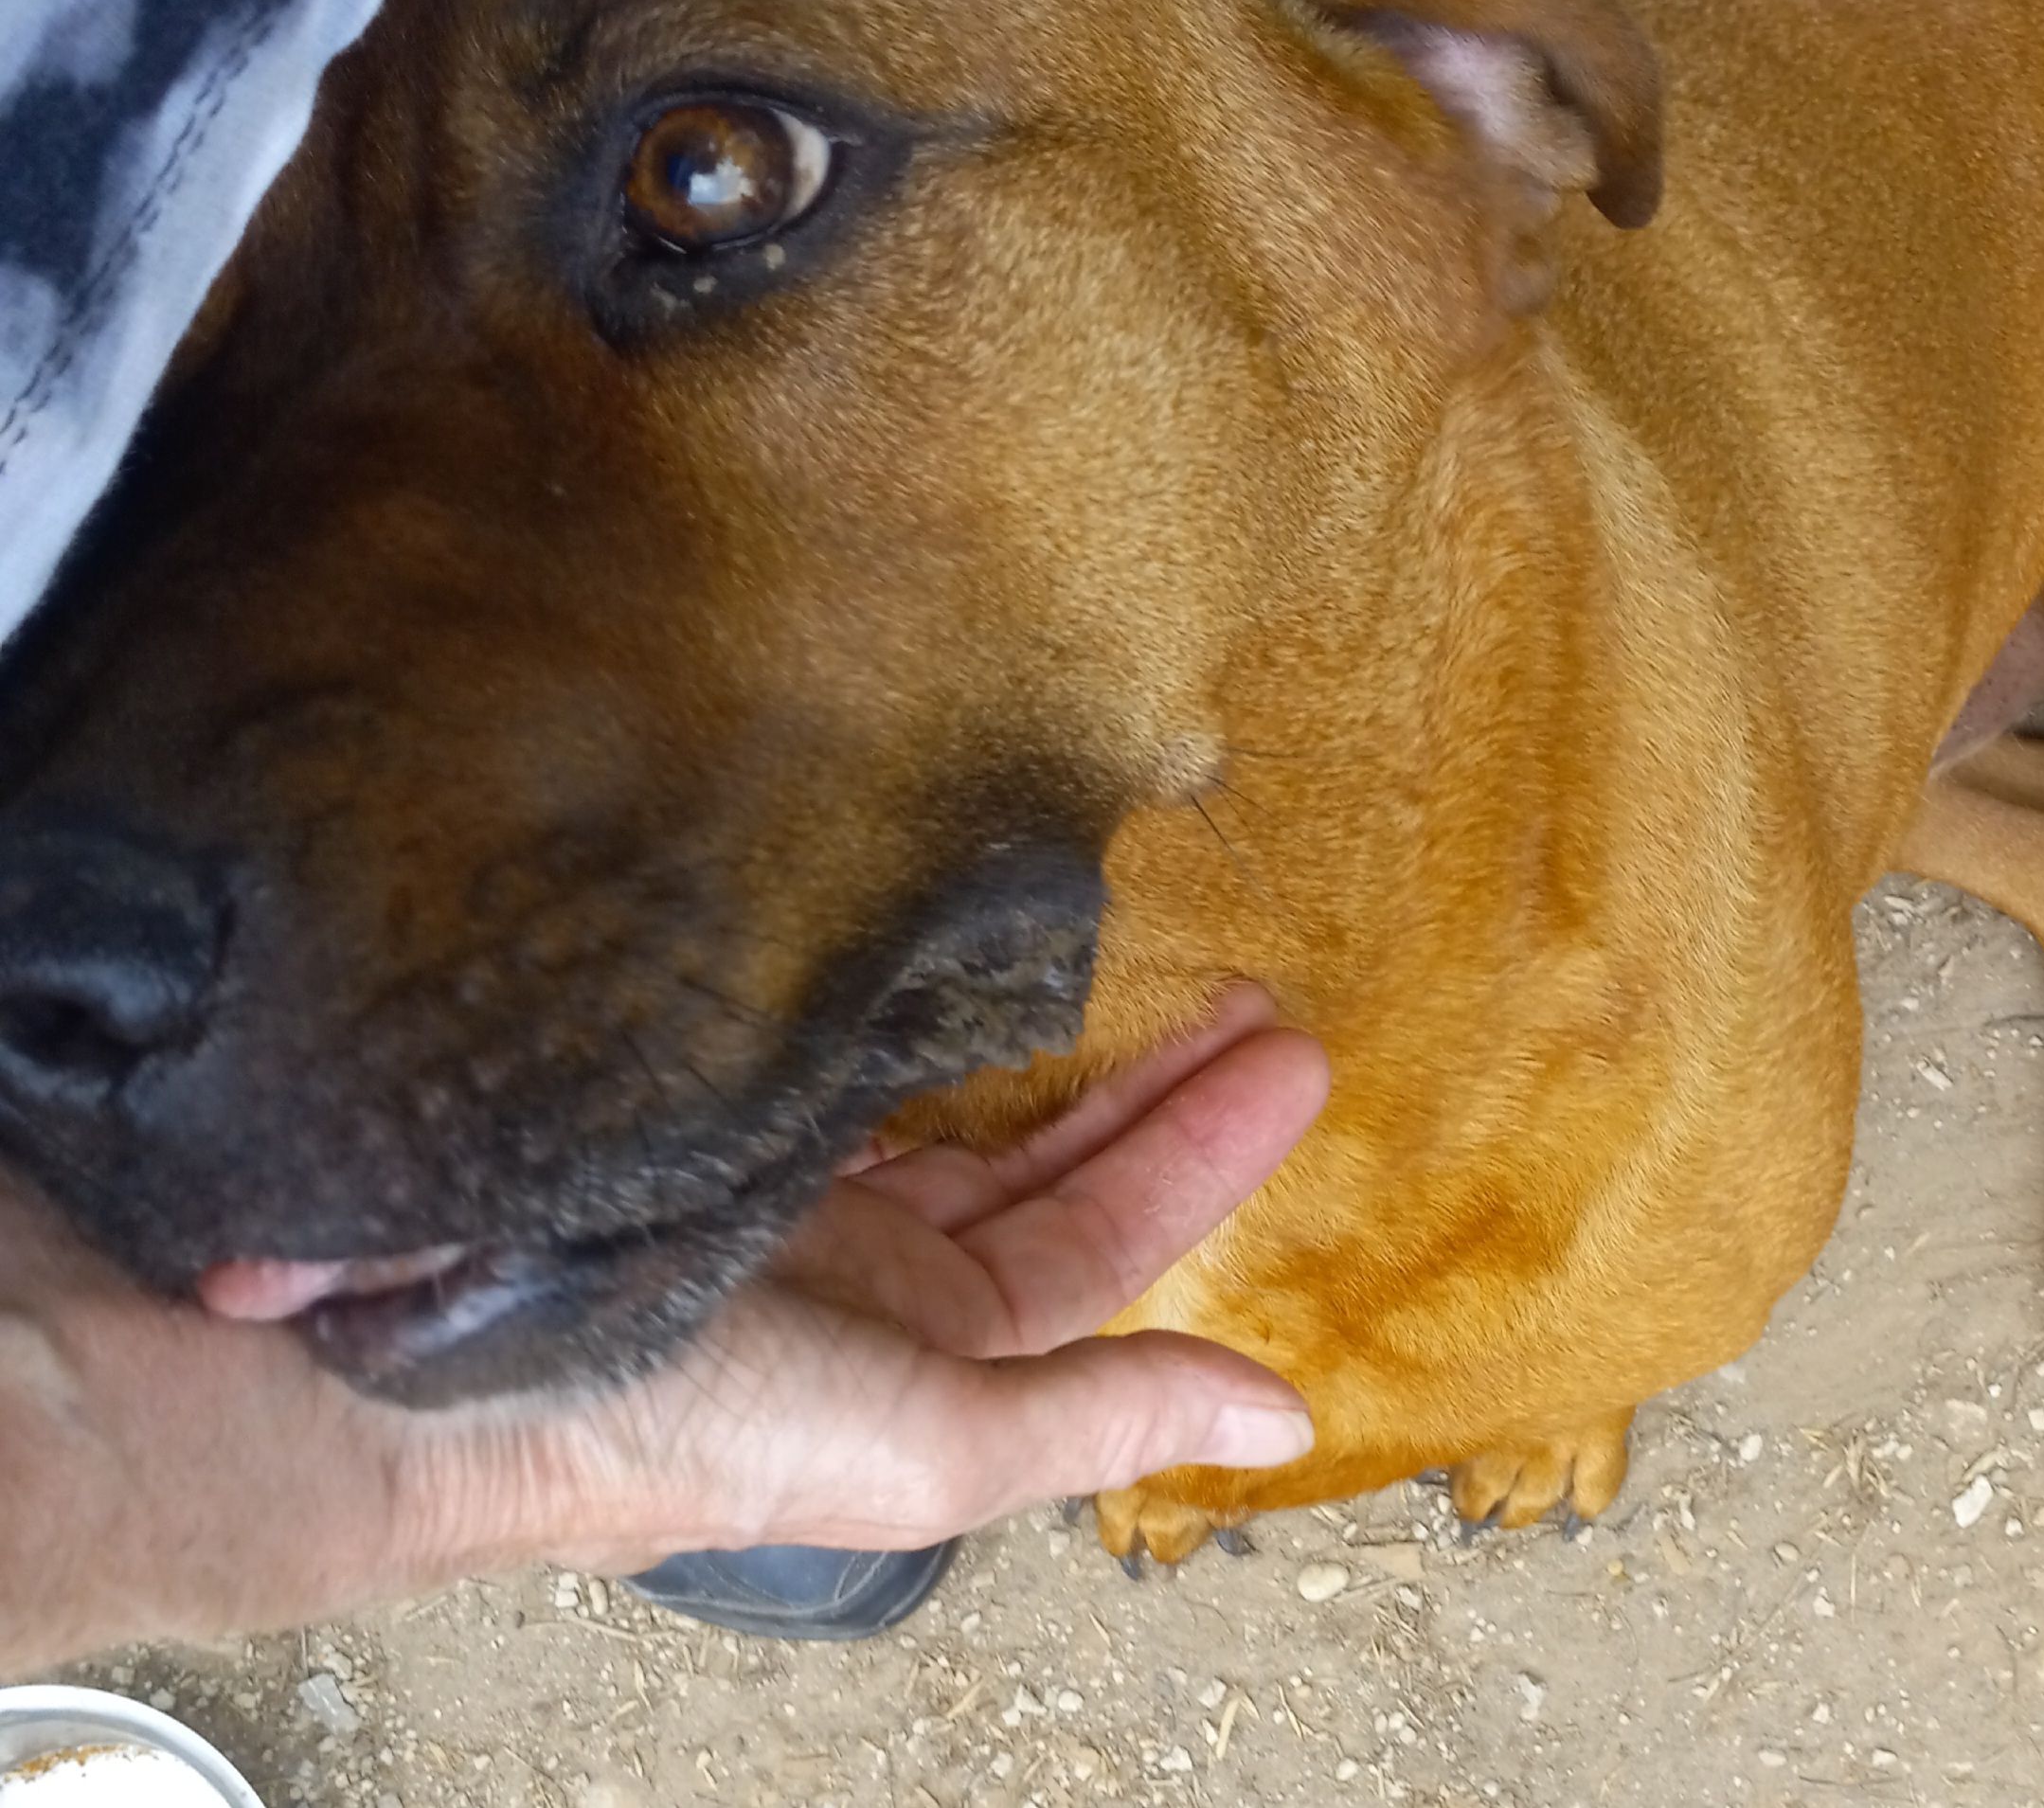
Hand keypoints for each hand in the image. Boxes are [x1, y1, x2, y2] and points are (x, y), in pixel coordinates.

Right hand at [501, 983, 1328, 1567]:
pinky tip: (976, 945)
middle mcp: (871, 1273)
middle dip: (1153, 1081)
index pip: (1103, 1240)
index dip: (1201, 1153)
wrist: (415, 1371)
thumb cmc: (672, 1427)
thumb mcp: (926, 1438)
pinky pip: (857, 1053)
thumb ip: (1101, 1414)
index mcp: (927, 1357)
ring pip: (961, 1097)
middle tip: (1248, 981)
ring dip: (1055, 1035)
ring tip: (1155, 945)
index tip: (1288, 1055)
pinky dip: (919, 1007)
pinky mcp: (720, 1111)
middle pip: (1049, 1160)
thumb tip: (1282, 1413)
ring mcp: (793, 1185)